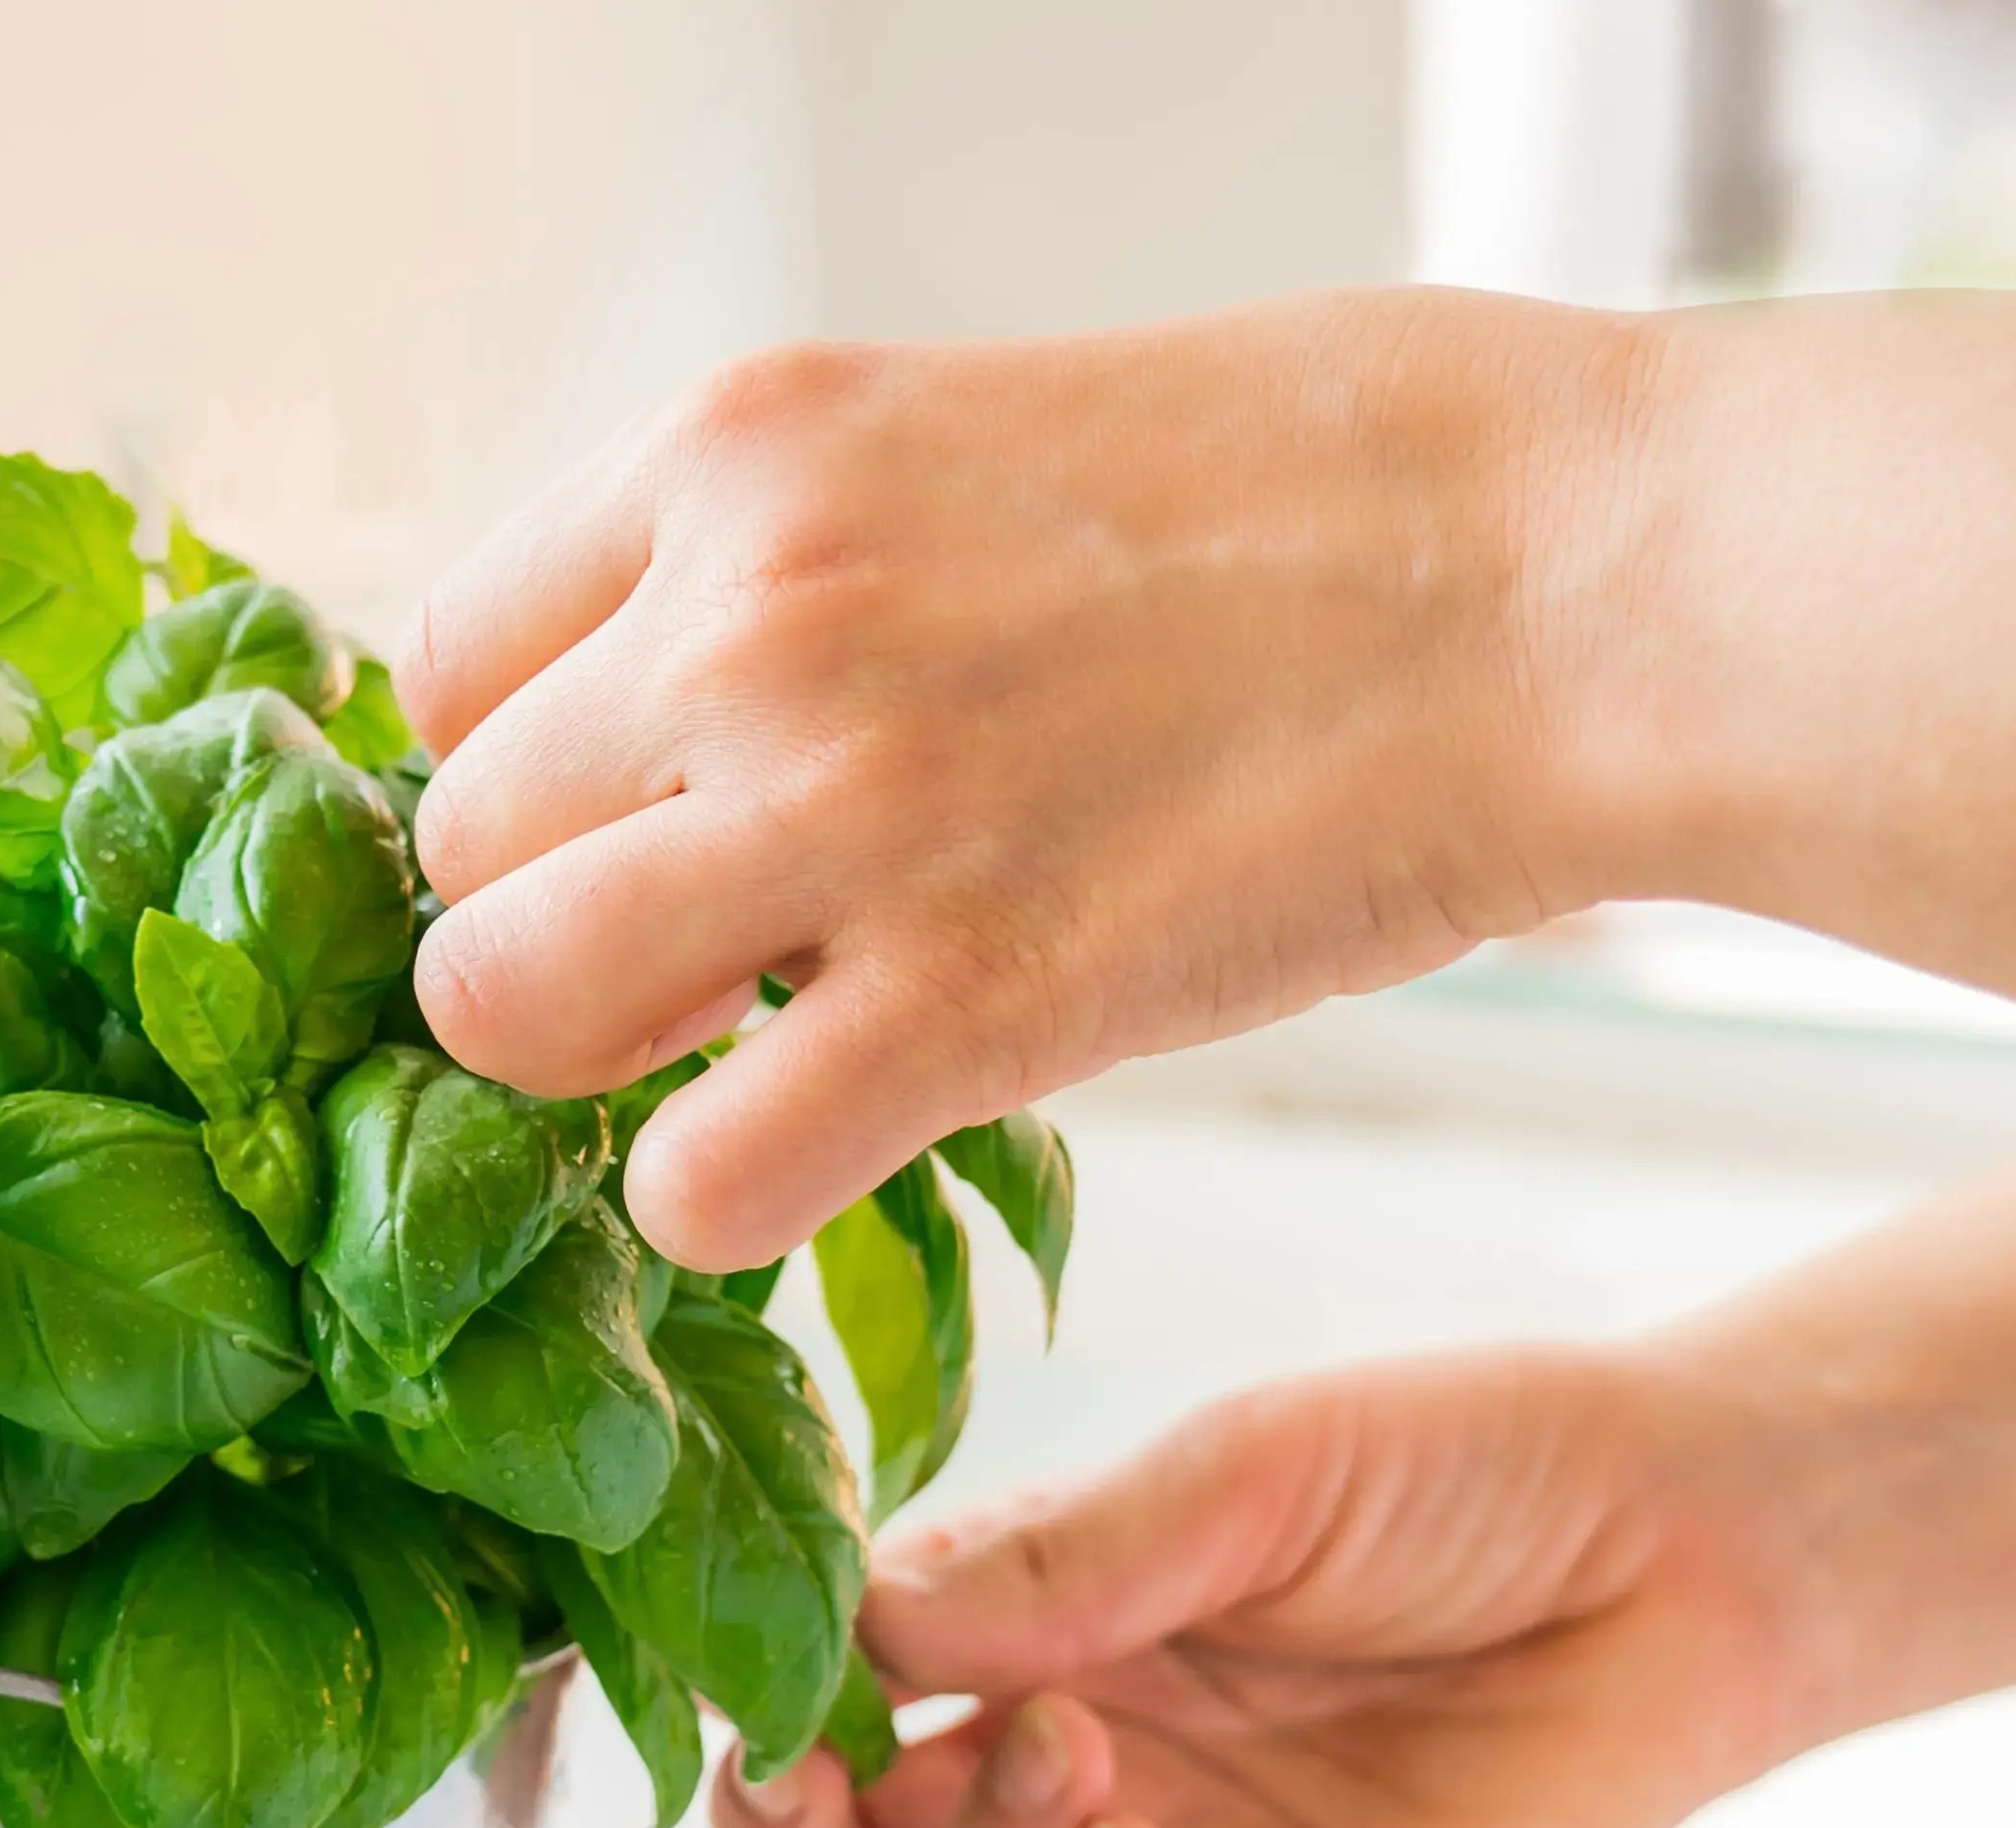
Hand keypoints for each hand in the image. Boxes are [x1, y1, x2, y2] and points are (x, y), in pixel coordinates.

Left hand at [398, 290, 1650, 1271]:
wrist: (1569, 573)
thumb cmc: (1324, 495)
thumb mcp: (973, 434)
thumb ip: (791, 564)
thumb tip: (664, 714)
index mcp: (738, 450)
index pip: (446, 671)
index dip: (532, 783)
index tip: (639, 829)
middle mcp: (742, 616)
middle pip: (459, 856)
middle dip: (559, 928)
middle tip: (714, 961)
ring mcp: (839, 807)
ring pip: (500, 1010)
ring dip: (600, 1068)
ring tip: (745, 1053)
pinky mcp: (967, 1000)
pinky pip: (692, 1179)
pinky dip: (725, 1204)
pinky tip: (832, 1151)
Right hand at [710, 1345, 1855, 1827]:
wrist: (1697, 1545)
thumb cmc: (1472, 1468)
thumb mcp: (1249, 1469)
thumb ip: (1062, 1556)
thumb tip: (859, 1621)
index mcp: (1027, 1628)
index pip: (826, 1702)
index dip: (764, 1712)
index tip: (758, 1685)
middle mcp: (1068, 1765)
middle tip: (834, 1768)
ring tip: (1077, 1766)